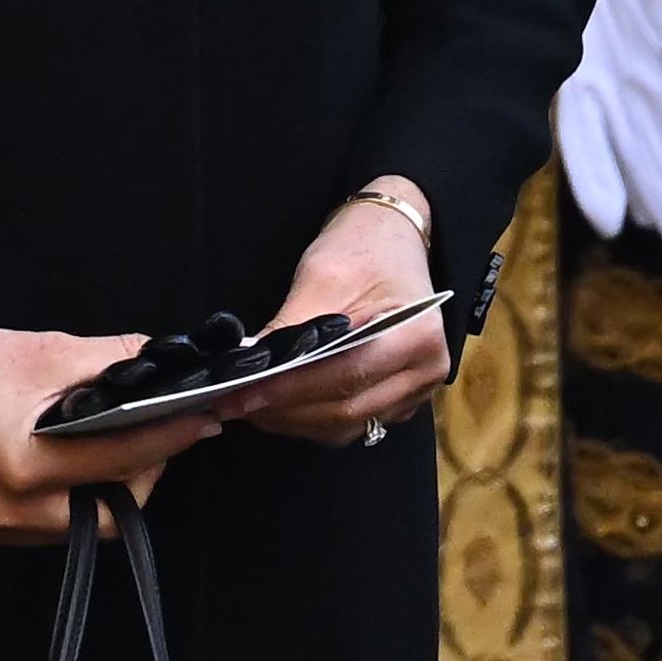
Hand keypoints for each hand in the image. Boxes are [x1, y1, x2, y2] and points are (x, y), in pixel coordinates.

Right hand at [0, 303, 222, 545]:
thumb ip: (111, 362)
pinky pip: (55, 521)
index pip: (121, 460)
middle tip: (157, 428)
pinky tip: (81, 457)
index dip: (170, 437)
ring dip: (113, 483)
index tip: (206, 419)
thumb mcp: (44, 351)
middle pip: (112, 510)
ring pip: (86, 521)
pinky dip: (78, 492)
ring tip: (119, 439)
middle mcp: (9, 512)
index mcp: (22, 467)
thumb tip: (165, 365)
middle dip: (144, 469)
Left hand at [230, 180, 447, 445]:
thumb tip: (251, 367)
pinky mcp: (399, 398)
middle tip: (235, 405)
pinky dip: (314, 418)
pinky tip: (281, 406)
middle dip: (286, 411)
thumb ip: (292, 327)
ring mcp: (416, 390)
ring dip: (296, 421)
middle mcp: (426, 372)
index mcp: (417, 336)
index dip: (290, 389)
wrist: (392, 236)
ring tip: (251, 407)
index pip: (345, 375)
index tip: (243, 395)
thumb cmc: (363, 247)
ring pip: (349, 424)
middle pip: (348, 409)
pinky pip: (354, 421)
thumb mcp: (324, 275)